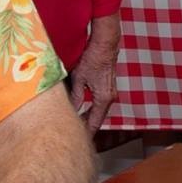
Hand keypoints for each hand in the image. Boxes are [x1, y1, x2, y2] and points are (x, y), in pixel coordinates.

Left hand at [69, 15, 120, 130]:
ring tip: (75, 123)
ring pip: (98, 111)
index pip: (94, 123)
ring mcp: (110, 92)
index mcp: (103, 98)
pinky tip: (82, 108)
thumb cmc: (94, 57)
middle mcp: (110, 97)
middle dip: (85, 127)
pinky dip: (91, 108)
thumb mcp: (79, 78)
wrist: (106, 42)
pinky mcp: (108, 86)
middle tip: (73, 133)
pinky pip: (99, 103)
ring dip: (88, 117)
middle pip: (97, 119)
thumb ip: (75, 96)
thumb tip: (70, 110)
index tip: (77, 140)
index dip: (85, 133)